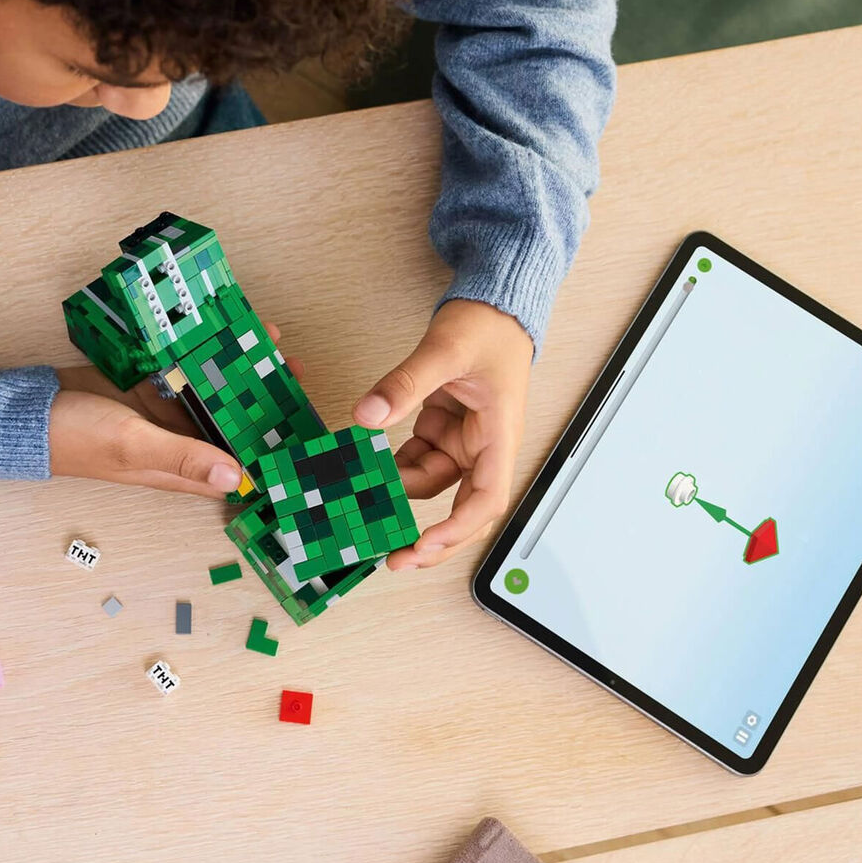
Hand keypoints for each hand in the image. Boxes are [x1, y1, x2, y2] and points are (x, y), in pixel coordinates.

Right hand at [50, 323, 304, 496]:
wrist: (27, 410)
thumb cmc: (76, 439)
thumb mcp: (135, 447)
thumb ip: (185, 459)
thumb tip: (239, 477)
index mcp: (182, 470)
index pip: (240, 467)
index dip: (271, 450)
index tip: (300, 423)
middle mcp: (180, 442)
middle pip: (232, 422)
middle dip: (261, 397)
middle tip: (288, 364)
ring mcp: (165, 411)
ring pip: (213, 390)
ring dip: (236, 368)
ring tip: (263, 337)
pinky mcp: (150, 384)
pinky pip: (186, 368)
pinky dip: (203, 353)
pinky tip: (222, 331)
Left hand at [353, 300, 532, 569]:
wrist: (493, 303)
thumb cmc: (487, 327)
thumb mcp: (444, 350)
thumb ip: (405, 383)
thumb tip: (367, 414)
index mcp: (499, 436)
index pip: (487, 499)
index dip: (458, 530)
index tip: (424, 546)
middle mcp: (484, 447)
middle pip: (461, 509)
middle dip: (430, 538)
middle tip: (393, 558)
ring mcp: (461, 441)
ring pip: (429, 484)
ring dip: (398, 496)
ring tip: (361, 503)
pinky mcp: (442, 430)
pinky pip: (415, 460)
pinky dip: (392, 468)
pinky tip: (364, 471)